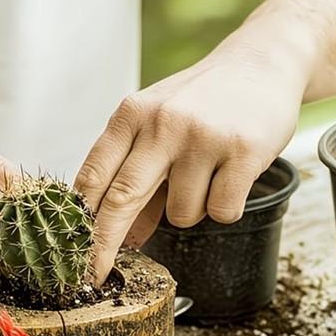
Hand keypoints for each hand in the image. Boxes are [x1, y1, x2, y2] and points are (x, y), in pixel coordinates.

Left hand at [75, 49, 305, 282]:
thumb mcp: (159, 127)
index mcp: (132, 114)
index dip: (80, 222)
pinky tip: (232, 175)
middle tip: (94, 274)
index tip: (71, 256)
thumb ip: (138, 178)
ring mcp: (203, 136)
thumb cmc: (204, 101)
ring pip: (181, 215)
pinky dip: (225, 207)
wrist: (264, 62)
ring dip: (192, 211)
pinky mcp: (242, 151)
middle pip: (122, 198)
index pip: (94, 176)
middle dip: (104, 245)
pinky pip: (220, 212)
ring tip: (208, 176)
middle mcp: (163, 122)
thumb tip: (123, 238)